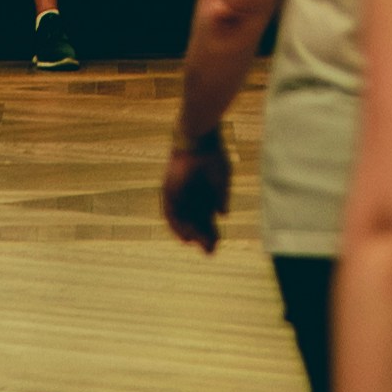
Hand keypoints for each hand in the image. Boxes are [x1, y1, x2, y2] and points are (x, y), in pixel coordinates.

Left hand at [159, 126, 228, 251]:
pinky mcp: (168, 190)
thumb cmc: (213, 156)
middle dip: (203, 237)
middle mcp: (190, 195)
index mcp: (203, 192)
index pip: (205, 217)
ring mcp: (179, 193)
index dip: (210, 231)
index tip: (216, 243)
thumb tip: (223, 215)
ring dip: (190, 234)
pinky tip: (186, 237)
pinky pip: (170, 213)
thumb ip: (221, 196)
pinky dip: (177, 226)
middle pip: (195, 221)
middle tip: (211, 252)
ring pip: (183, 220)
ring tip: (199, 246)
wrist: (199, 139)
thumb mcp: (221, 179)